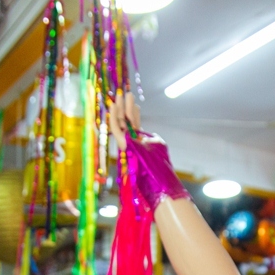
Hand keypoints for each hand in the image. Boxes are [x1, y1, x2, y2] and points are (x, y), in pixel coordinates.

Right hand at [107, 92, 187, 209]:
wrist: (158, 181)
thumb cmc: (160, 166)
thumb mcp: (157, 145)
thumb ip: (149, 137)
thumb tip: (145, 134)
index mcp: (139, 142)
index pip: (134, 124)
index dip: (132, 112)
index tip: (132, 101)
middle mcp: (130, 143)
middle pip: (125, 121)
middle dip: (124, 106)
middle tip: (124, 92)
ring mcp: (126, 145)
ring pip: (119, 123)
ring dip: (119, 108)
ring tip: (120, 93)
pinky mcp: (122, 147)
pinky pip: (116, 129)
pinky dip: (114, 117)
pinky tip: (115, 106)